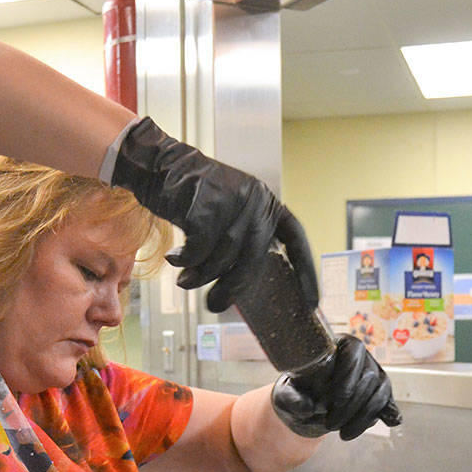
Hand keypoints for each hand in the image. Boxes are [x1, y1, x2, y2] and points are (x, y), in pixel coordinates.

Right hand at [111, 117, 315, 312]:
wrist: (159, 166)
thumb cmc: (192, 199)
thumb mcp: (226, 217)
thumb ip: (239, 246)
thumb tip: (236, 291)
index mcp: (267, 204)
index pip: (296, 240)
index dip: (306, 272)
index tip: (312, 302)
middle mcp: (255, 200)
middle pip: (253, 257)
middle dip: (233, 287)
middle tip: (215, 305)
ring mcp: (232, 200)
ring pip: (224, 256)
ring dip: (201, 275)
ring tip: (185, 280)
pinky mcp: (206, 203)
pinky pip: (200, 249)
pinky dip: (185, 260)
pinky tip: (174, 259)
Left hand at [270, 336, 402, 440]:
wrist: (305, 409)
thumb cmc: (295, 394)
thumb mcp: (285, 395)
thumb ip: (291, 398)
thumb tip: (307, 408)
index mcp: (337, 346)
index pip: (354, 350)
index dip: (349, 374)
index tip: (337, 399)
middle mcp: (360, 358)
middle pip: (368, 376)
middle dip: (351, 405)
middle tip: (330, 424)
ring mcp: (373, 376)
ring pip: (380, 392)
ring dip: (364, 417)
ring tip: (344, 434)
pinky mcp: (378, 396)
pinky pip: (388, 404)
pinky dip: (390, 413)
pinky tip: (391, 421)